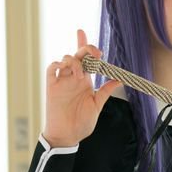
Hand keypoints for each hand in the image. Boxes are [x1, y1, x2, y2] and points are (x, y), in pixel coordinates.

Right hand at [43, 29, 121, 145]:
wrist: (67, 136)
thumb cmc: (81, 123)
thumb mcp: (97, 105)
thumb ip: (106, 91)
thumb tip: (119, 78)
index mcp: (85, 81)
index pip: (86, 59)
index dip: (84, 44)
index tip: (85, 35)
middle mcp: (73, 78)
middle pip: (78, 55)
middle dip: (86, 49)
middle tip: (96, 54)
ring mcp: (62, 81)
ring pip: (66, 59)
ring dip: (75, 61)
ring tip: (82, 75)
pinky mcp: (52, 87)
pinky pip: (52, 68)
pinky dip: (58, 64)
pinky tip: (65, 68)